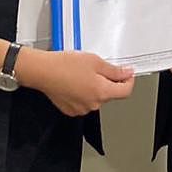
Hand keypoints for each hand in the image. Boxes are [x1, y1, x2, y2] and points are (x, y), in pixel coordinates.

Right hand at [14, 48, 133, 115]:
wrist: (43, 71)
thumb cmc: (64, 65)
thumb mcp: (95, 61)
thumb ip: (114, 70)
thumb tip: (127, 74)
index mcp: (102, 92)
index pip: (125, 91)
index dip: (128, 80)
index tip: (127, 73)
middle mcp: (93, 104)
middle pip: (110, 94)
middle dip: (108, 81)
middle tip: (98, 67)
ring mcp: (81, 109)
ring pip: (96, 97)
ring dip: (95, 87)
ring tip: (83, 73)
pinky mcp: (71, 110)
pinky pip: (84, 101)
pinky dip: (83, 93)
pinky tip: (75, 82)